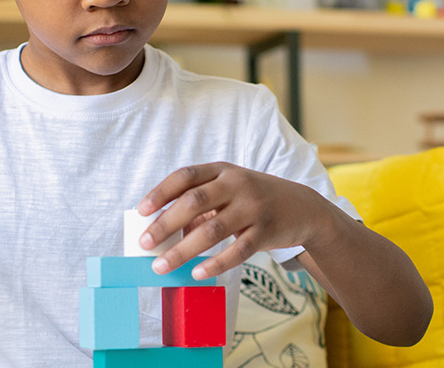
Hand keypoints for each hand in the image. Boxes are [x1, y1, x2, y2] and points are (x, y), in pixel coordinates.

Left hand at [137, 162, 340, 279]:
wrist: (303, 208)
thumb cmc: (253, 199)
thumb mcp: (229, 191)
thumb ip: (201, 206)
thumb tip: (164, 233)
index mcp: (223, 170)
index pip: (186, 176)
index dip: (160, 192)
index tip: (140, 210)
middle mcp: (237, 184)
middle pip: (194, 202)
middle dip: (165, 224)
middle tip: (145, 244)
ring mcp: (253, 207)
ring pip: (212, 230)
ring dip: (182, 250)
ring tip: (161, 266)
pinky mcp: (266, 231)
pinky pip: (237, 251)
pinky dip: (214, 263)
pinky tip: (196, 273)